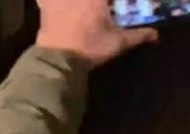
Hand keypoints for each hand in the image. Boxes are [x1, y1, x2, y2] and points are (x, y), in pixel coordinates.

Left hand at [35, 0, 157, 66]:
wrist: (57, 61)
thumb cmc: (89, 49)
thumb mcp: (117, 43)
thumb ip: (137, 35)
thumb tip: (155, 35)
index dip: (105, 4)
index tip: (108, 7)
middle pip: (87, 0)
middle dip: (95, 4)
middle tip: (97, 8)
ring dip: (72, 3)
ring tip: (78, 8)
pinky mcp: (44, 7)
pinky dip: (47, 0)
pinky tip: (52, 4)